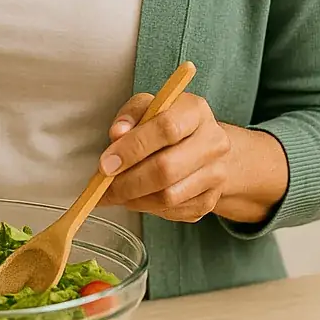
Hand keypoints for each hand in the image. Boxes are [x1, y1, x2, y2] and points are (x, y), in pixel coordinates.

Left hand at [98, 90, 232, 221]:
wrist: (204, 147)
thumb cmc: (168, 124)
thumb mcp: (148, 107)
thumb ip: (130, 116)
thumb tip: (117, 134)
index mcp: (196, 111)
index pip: (166, 128)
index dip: (132, 148)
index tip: (106, 163)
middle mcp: (213, 142)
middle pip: (167, 169)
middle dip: (127, 182)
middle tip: (103, 187)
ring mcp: (216, 174)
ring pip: (168, 197)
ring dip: (134, 199)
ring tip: (116, 193)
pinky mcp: (210, 200)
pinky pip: (172, 212)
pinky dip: (147, 208)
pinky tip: (136, 198)